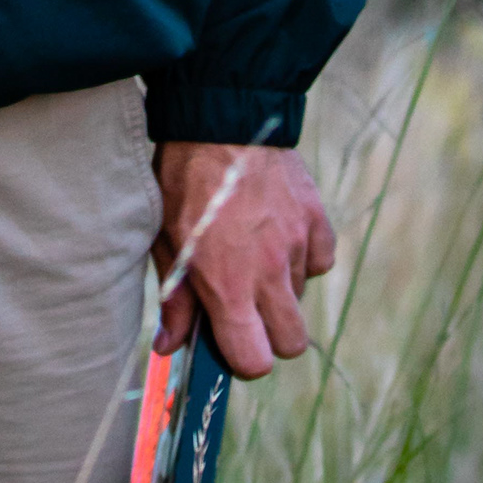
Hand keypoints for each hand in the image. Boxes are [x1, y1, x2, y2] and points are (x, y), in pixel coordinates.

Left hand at [152, 140, 335, 377]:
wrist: (218, 120)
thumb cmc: (182, 182)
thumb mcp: (164, 242)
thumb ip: (174, 300)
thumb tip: (170, 348)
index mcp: (228, 285)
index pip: (255, 361)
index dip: (243, 359)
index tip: (230, 340)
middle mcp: (269, 272)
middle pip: (292, 343)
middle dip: (271, 335)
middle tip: (247, 307)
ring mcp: (297, 244)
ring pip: (301, 297)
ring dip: (280, 289)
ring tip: (250, 252)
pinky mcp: (316, 219)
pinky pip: (318, 260)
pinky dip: (302, 256)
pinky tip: (275, 233)